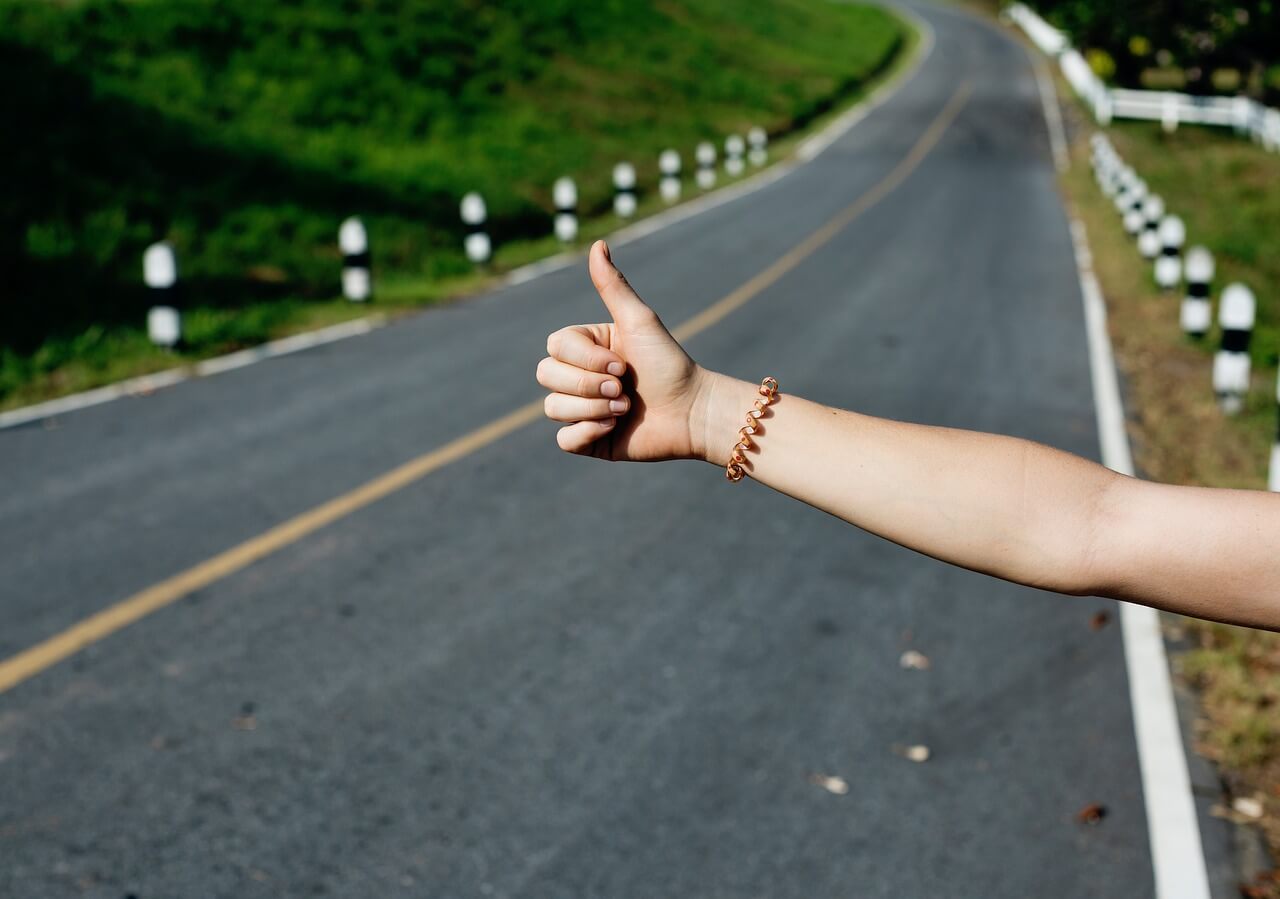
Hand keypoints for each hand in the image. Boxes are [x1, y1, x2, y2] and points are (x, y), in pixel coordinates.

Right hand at [537, 240, 710, 461]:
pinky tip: (614, 429)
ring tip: (625, 410)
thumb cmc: (669, 364)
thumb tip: (598, 244)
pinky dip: (587, 433)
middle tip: (624, 389)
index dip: (584, 359)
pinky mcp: (589, 439)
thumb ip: (613, 286)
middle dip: (587, 385)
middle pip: (546, 376)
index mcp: (586, 347)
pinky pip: (563, 440)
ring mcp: (582, 408)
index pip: (554, 347)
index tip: (623, 364)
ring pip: (552, 409)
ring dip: (592, 409)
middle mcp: (579, 376)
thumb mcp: (639, 321)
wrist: (692, 412)